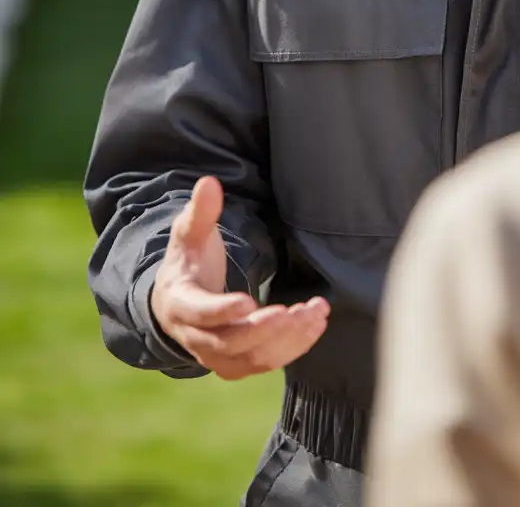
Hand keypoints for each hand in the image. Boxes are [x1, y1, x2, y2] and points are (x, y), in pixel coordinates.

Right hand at [150, 175, 329, 380]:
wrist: (178, 302)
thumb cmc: (188, 261)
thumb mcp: (189, 235)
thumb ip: (201, 212)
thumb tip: (209, 182)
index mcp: (181, 304)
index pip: (200, 314)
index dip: (222, 310)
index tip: (248, 301)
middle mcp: (196, 338)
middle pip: (230, 343)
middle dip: (264, 330)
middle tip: (295, 312)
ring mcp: (217, 356)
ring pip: (252, 358)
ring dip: (287, 340)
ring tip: (316, 314)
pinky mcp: (237, 364)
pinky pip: (265, 362)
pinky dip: (292, 348)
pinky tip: (315, 325)